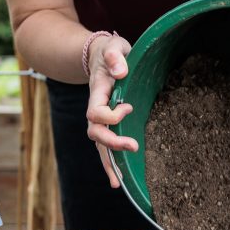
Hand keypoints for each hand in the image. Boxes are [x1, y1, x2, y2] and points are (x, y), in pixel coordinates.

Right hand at [84, 33, 138, 186]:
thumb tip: (121, 72)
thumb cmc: (110, 51)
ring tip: (118, 182)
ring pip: (98, 145)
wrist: (100, 55)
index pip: (95, 112)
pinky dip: (109, 164)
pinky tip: (116, 180)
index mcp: (97, 91)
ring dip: (109, 162)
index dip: (111, 115)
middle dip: (112, 143)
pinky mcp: (106, 123)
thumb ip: (115, 56)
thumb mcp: (113, 47)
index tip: (129, 106)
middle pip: (95, 133)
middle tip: (134, 146)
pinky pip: (104, 146)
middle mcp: (95, 107)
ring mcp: (99, 117)